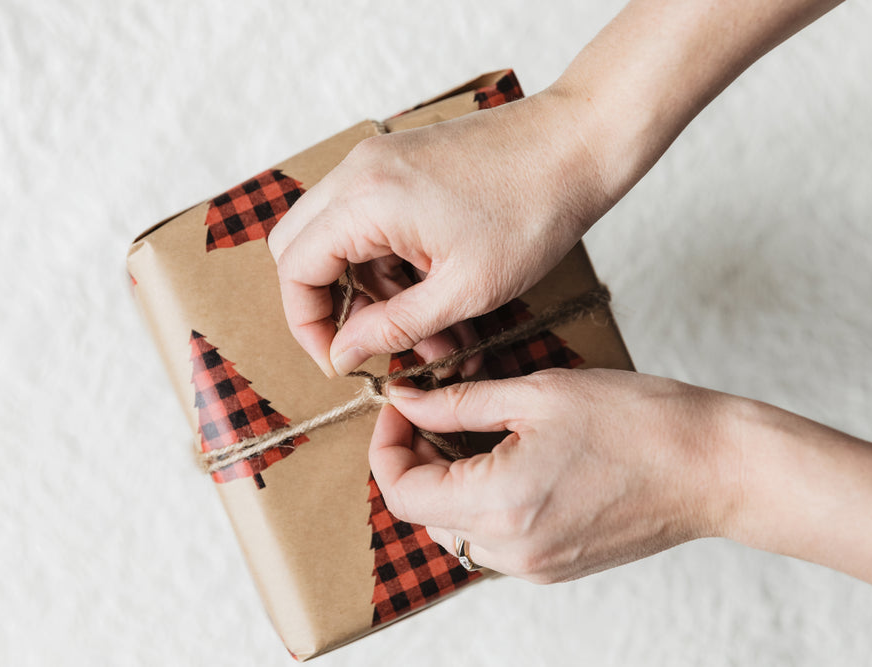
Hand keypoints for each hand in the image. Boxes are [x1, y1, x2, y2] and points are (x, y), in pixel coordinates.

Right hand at [267, 90, 615, 376]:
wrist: (577, 144)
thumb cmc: (532, 213)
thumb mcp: (464, 290)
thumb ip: (392, 327)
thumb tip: (341, 354)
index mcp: (366, 200)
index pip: (295, 270)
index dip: (308, 326)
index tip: (339, 362)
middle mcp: (358, 171)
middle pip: (299, 248)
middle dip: (329, 304)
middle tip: (369, 343)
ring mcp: (377, 161)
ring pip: (338, 238)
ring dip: (370, 290)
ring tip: (431, 334)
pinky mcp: (399, 162)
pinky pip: (368, 220)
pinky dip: (389, 263)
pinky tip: (436, 297)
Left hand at [370, 369, 739, 582]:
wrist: (714, 467)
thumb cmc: (637, 422)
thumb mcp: (536, 393)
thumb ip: (457, 403)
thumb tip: (407, 402)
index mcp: (500, 504)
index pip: (401, 492)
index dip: (387, 446)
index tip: (399, 409)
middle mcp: (512, 550)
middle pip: (423, 515)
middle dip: (413, 463)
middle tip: (429, 414)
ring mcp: (535, 566)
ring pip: (455, 531)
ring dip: (445, 485)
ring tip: (465, 434)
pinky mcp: (555, 567)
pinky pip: (493, 542)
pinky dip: (480, 504)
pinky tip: (500, 462)